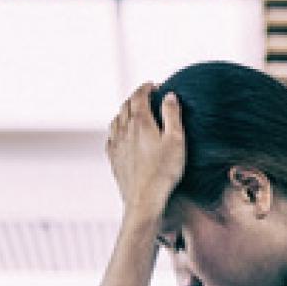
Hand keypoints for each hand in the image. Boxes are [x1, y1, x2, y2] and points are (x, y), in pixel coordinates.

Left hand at [106, 83, 185, 214]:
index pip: (139, 96)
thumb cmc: (163, 172)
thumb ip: (172, 115)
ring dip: (124, 112)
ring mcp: (116, 145)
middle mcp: (124, 130)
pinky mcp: (113, 159)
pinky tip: (121, 135)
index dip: (146, 87)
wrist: (144, 200)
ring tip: (134, 113)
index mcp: (140, 122)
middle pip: (126, 106)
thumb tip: (169, 95)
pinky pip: (111, 138)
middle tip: (146, 97)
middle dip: (136, 97)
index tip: (153, 85)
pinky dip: (116, 130)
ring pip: (116, 120)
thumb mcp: (176, 140)